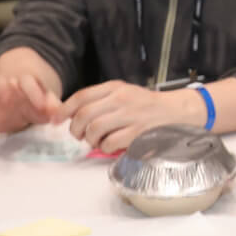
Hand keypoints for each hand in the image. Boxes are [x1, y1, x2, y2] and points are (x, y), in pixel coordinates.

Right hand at [0, 73, 64, 133]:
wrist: (22, 104)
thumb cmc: (36, 104)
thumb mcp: (47, 104)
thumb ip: (53, 107)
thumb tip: (59, 115)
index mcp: (25, 83)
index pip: (27, 81)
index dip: (34, 92)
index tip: (41, 106)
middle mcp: (7, 88)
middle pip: (1, 83)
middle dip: (4, 90)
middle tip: (9, 99)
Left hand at [63, 80, 200, 152]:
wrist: (178, 111)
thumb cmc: (147, 106)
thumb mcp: (124, 94)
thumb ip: (101, 100)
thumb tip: (71, 115)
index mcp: (115, 87)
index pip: (81, 96)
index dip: (64, 110)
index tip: (57, 120)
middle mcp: (121, 98)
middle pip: (84, 115)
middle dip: (75, 129)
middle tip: (80, 135)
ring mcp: (130, 115)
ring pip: (94, 129)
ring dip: (90, 140)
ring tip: (96, 141)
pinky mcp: (137, 132)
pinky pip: (110, 143)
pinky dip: (105, 148)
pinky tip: (111, 146)